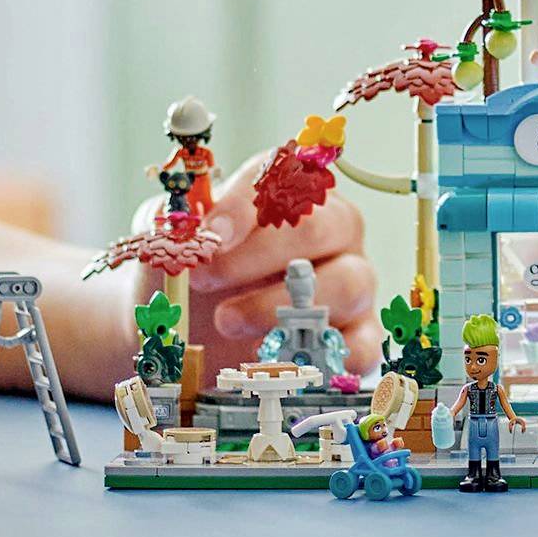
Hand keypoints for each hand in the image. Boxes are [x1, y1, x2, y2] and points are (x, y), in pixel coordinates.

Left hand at [134, 147, 379, 373]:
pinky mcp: (359, 334)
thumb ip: (173, 233)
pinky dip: (327, 357)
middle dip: (259, 255)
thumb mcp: (175, 247)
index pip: (284, 176)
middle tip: (204, 280)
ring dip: (281, 307)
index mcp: (291, 193)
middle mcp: (333, 230)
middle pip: (321, 227)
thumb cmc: (194, 276)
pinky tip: (277, 359)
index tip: (208, 235)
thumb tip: (177, 228)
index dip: (246, 204)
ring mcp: (353, 281)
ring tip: (227, 322)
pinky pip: (364, 344)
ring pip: (348, 284)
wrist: (194, 332)